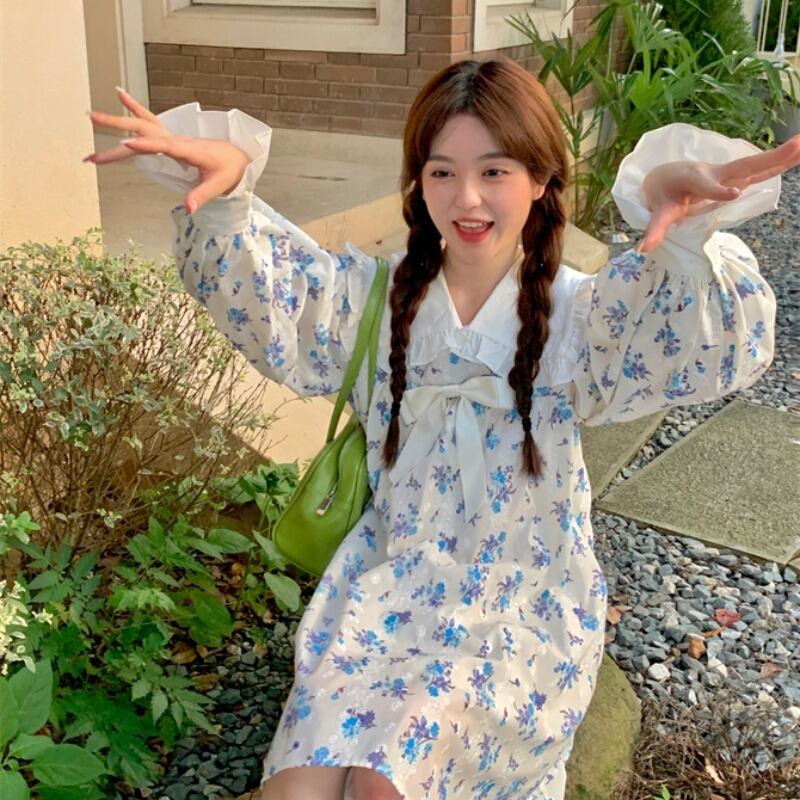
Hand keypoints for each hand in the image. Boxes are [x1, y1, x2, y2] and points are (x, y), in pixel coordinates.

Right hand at [85, 87, 251, 213]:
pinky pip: (148, 119)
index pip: (164, 146)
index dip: (146, 145)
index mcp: (188, 150)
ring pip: (140, 125)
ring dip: (115, 122)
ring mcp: (172, 136)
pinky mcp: (170, 137)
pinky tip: (119, 93)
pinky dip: (133, 107)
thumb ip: (201, 196)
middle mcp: (176, 139)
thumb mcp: (218, 186)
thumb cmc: (228, 172)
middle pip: (143, 131)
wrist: (236, 157)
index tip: (126, 144)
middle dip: (117, 130)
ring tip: (90, 117)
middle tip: (93, 131)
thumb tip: (188, 208)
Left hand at [639, 134, 799, 252]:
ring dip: (781, 158)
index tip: (733, 193)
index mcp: (692, 178)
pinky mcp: (737, 176)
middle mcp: (713, 172)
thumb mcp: (657, 212)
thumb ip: (654, 229)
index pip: (706, 185)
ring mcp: (727, 173)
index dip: (718, 190)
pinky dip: (780, 164)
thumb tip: (644, 249)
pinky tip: (799, 155)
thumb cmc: (662, 194)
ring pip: (756, 165)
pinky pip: (760, 170)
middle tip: (795, 147)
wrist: (664, 175)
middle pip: (741, 166)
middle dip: (766, 160)